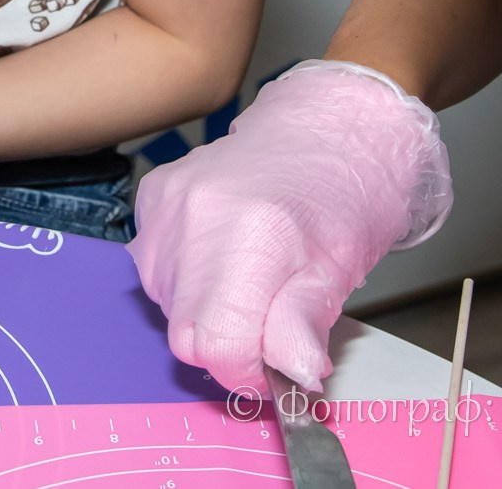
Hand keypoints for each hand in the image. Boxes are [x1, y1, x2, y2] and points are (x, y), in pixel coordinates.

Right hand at [126, 60, 450, 393]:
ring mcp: (167, 203)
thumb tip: (292, 378)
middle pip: (185, 332)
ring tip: (253, 278)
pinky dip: (188, 278)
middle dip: (228, 347)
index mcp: (253, 234)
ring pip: (167, 305)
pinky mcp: (152, 196)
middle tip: (270, 328)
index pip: (216, 345)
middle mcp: (197, 215)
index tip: (273, 370)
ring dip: (206, 312)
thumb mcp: (342, 267)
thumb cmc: (348, 191)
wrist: (330, 123)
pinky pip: (155, 267)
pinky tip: (225, 254)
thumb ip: (305, 326)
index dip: (247, 374)